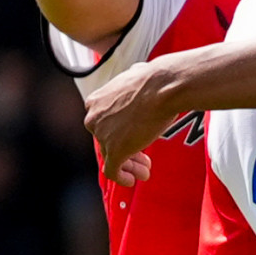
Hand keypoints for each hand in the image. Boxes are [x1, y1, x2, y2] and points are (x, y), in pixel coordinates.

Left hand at [82, 64, 176, 184]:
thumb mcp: (134, 74)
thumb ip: (129, 81)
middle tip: (144, 158)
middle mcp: (93, 118)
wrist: (162, 87)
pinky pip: (112, 171)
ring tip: (144, 171)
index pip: (103, 124)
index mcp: (95, 101)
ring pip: (111, 157)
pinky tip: (133, 181)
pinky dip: (121, 178)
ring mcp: (102, 135)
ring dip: (129, 166)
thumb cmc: (154, 79)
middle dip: (126, 150)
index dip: (120, 133)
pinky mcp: (114, 151)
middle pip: (106, 142)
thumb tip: (137, 73)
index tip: (136, 137)